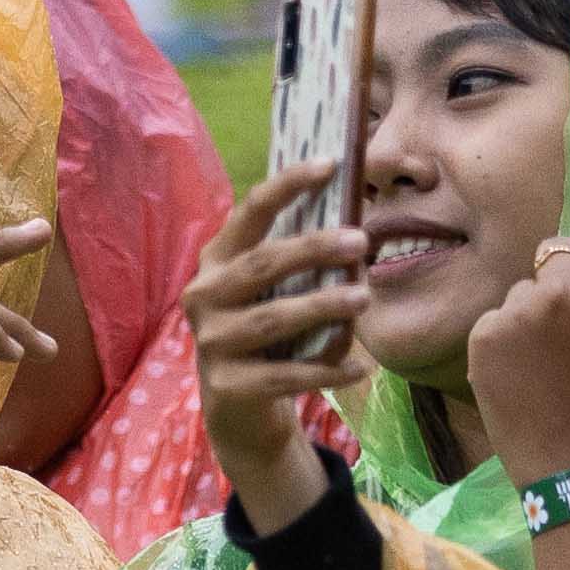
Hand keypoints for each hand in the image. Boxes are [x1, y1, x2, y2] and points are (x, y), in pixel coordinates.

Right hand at [182, 153, 368, 534]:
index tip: (331, 164)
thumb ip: (302, 260)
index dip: (288, 185)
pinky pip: (284, 375)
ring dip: (321, 306)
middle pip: (262, 264)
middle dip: (313, 249)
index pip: (251, 211)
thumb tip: (361, 224)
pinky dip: (325, 370)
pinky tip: (360, 368)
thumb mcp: (276, 290)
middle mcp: (205, 295)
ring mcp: (213, 342)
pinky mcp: (228, 385)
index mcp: (218, 259)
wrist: (239, 406)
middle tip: (361, 241)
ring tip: (364, 297)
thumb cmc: (268, 332)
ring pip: (272, 319)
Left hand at [466, 95, 569, 475]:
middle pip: (554, 260)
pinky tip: (523, 379)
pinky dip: (505, 343)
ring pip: (522, 293)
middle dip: (562, 288)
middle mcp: (562, 291)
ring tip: (548, 371)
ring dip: (532, 319)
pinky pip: (494, 320)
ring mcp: (517, 313)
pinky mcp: (483, 336)